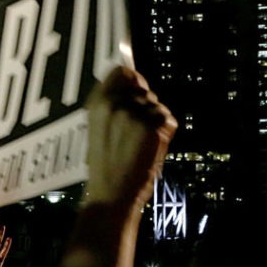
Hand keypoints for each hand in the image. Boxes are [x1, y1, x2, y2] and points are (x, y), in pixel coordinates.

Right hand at [82, 65, 176, 209]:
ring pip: (157, 105)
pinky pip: (168, 118)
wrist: (111, 195)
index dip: (133, 79)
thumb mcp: (98, 127)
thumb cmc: (106, 164)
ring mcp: (135, 115)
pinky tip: (151, 147)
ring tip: (140, 142)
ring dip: (155, 119)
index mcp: (98, 104)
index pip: (122, 71)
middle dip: (145, 106)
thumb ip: (112, 103)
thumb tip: (134, 82)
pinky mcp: (152, 127)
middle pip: (143, 89)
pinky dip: (166, 131)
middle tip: (136, 132)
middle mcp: (115, 105)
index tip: (137, 89)